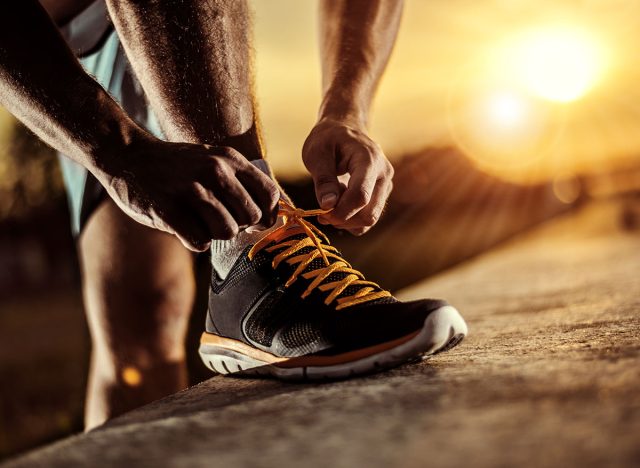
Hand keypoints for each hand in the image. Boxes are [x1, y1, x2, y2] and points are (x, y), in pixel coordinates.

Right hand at [98, 137, 279, 250]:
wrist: (128, 157)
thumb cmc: (178, 167)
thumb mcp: (214, 160)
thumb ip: (240, 182)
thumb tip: (269, 217)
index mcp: (230, 159)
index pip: (270, 195)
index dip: (266, 216)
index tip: (254, 222)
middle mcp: (215, 171)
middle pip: (250, 218)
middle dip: (238, 226)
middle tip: (218, 219)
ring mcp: (191, 190)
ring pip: (227, 232)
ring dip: (214, 234)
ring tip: (199, 221)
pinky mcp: (169, 210)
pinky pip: (200, 242)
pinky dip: (193, 240)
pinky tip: (183, 226)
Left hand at [302, 118, 393, 234]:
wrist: (344, 129)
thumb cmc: (328, 139)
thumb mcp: (316, 153)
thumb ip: (323, 179)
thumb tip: (328, 206)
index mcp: (369, 160)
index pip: (361, 196)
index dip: (340, 212)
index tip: (321, 213)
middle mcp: (384, 174)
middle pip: (369, 213)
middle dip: (343, 220)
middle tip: (322, 213)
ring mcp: (385, 185)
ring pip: (369, 219)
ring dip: (346, 219)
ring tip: (332, 200)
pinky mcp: (382, 194)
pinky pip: (368, 218)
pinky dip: (352, 219)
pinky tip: (340, 202)